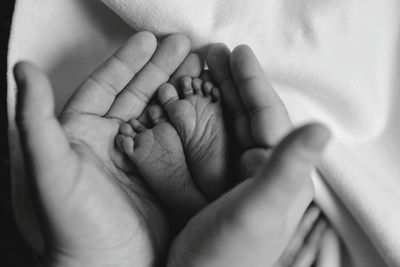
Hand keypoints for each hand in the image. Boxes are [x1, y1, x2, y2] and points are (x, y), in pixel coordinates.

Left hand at [14, 32, 201, 266]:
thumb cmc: (73, 224)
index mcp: (82, 134)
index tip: (149, 39)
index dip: (127, 61)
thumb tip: (23, 68)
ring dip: (176, 89)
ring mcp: (139, 156)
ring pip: (159, 113)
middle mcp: (111, 141)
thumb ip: (35, 120)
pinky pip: (176, 139)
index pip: (106, 87)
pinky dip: (189, 120)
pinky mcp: (162, 173)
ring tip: (198, 67)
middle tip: (184, 44)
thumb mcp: (50, 170)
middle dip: (159, 68)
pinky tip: (204, 104)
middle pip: (137, 94)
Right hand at [166, 45, 330, 266]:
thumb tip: (321, 127)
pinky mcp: (216, 181)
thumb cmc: (229, 253)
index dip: (254, 82)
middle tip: (214, 52)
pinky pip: (211, 140)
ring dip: (216, 95)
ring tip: (201, 70)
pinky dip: (201, 118)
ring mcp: (238, 175)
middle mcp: (263, 170)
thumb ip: (288, 168)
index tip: (238, 52)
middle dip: (232, 82)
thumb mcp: (261, 209)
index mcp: (281, 173)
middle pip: (248, 114)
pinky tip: (189, 104)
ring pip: (229, 124)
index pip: (268, 116)